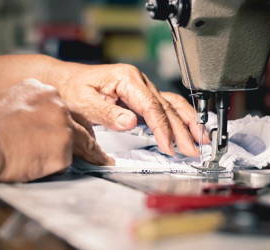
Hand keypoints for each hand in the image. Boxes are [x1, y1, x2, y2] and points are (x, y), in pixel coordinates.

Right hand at [0, 79, 112, 182]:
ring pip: (84, 142)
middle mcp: (58, 105)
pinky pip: (69, 161)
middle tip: (98, 148)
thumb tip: (35, 122)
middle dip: (90, 136)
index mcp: (43, 91)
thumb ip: (30, 108)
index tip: (76, 129)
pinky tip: (59, 170)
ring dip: (94, 154)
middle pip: (82, 123)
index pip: (65, 107)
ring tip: (103, 161)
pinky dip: (64, 167)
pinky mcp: (65, 150)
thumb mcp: (7, 102)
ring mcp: (64, 127)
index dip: (71, 121)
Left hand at [48, 62, 208, 156]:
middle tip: (193, 150)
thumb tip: (130, 122)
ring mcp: (143, 88)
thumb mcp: (84, 101)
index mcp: (127, 79)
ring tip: (203, 138)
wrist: (66, 81)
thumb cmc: (72, 89)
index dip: (163, 129)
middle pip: (167, 108)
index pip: (152, 107)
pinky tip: (190, 127)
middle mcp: (139, 82)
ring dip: (189, 122)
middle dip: (182, 130)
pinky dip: (180, 118)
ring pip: (172, 105)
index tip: (169, 147)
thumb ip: (107, 112)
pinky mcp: (142, 96)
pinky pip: (166, 106)